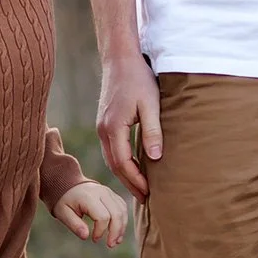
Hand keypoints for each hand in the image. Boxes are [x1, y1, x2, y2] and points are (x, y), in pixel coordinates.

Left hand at [52, 180, 129, 248]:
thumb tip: (86, 236)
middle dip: (116, 232)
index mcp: (89, 197)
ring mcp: (109, 192)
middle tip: (110, 245)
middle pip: (116, 214)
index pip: (103, 216)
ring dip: (122, 228)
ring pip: (122, 211)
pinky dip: (123, 220)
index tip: (94, 239)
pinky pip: (122, 207)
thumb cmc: (65, 201)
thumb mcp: (63, 213)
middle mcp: (102, 192)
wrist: (68, 184)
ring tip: (116, 241)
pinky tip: (118, 232)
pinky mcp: (112, 194)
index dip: (101, 231)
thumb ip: (74, 225)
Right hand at [97, 51, 161, 202]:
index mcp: (113, 127)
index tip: (149, 192)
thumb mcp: (151, 104)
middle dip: (129, 183)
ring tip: (139, 187)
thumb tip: (156, 158)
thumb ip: (152, 131)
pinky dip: (120, 162)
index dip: (136, 180)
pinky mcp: (104, 122)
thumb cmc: (138, 79)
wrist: (120, 60)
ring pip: (110, 158)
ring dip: (124, 174)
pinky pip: (111, 149)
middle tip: (144, 198)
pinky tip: (132, 166)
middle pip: (114, 165)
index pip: (123, 163)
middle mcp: (103, 130)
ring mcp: (101, 126)